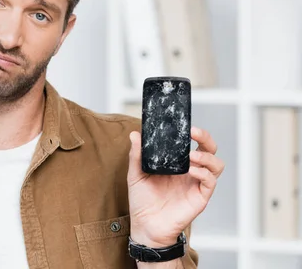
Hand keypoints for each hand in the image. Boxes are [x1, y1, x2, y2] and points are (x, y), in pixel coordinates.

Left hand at [127, 126, 224, 246]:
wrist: (145, 226)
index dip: (194, 133)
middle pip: (210, 150)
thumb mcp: (136, 174)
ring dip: (206, 156)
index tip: (186, 125)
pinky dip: (203, 173)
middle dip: (206, 138)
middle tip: (194, 133)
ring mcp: (196, 183)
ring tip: (191, 156)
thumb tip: (135, 134)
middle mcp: (191, 171)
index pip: (193, 143)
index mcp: (178, 163)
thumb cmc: (142, 201)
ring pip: (216, 165)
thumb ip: (136, 155)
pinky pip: (210, 182)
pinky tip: (191, 170)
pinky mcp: (200, 197)